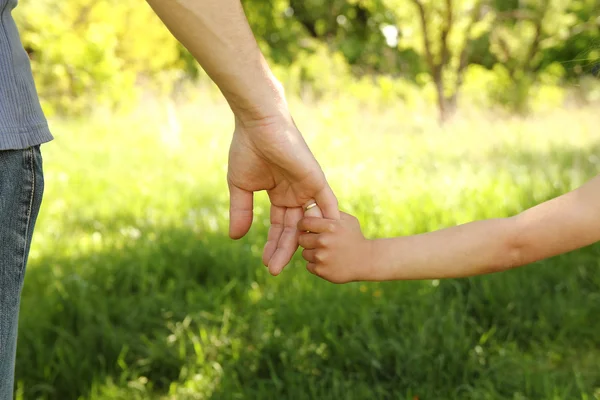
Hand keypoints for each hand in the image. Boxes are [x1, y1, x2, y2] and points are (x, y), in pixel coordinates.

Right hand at [227, 113, 338, 275]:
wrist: (258, 125)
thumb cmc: (247, 149)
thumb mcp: (241, 187)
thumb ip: (241, 211)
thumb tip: (235, 237)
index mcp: (280, 194)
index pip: (280, 226)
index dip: (273, 245)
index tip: (266, 264)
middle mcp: (296, 193)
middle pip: (293, 229)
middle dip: (283, 250)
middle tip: (273, 270)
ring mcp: (307, 188)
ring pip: (307, 223)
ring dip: (300, 243)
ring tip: (284, 263)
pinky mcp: (316, 180)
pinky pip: (327, 206)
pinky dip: (327, 224)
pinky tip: (322, 244)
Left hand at [298, 211, 373, 283]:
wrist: (367, 260)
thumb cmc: (355, 237)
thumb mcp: (348, 220)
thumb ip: (331, 212)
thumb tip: (313, 207)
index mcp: (330, 227)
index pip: (305, 223)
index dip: (303, 225)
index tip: (306, 228)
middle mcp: (324, 241)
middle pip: (302, 239)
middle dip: (307, 240)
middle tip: (316, 242)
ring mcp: (322, 257)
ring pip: (304, 253)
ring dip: (312, 253)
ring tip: (325, 252)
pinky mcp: (321, 270)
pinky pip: (309, 265)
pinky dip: (316, 264)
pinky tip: (327, 262)